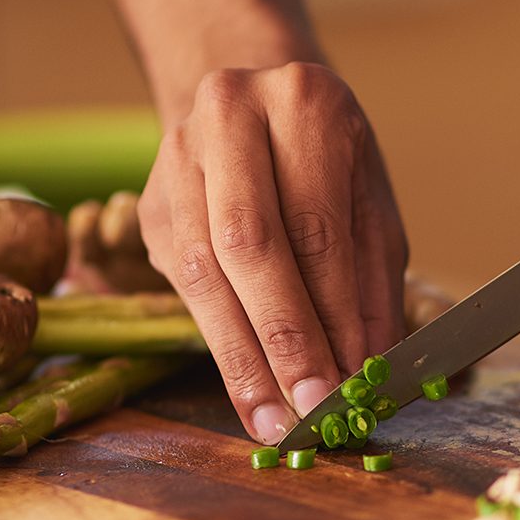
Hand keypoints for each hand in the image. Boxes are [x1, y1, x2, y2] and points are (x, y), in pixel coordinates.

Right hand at [137, 62, 407, 442]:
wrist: (251, 100)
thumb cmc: (327, 159)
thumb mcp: (369, 202)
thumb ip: (371, 279)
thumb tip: (370, 364)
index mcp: (304, 103)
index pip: (315, 225)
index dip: (331, 312)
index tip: (350, 381)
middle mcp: (230, 115)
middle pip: (248, 243)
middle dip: (281, 338)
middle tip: (310, 409)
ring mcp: (178, 156)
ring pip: (202, 269)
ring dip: (241, 356)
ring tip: (274, 419)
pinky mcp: (149, 202)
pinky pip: (181, 281)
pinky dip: (219, 340)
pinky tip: (247, 385)